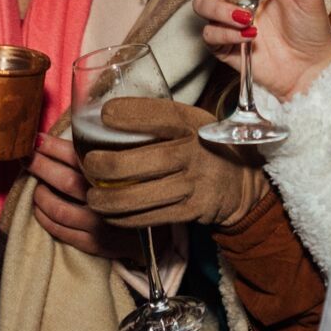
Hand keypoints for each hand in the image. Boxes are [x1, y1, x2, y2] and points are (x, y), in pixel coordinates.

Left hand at [30, 131, 137, 259]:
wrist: (164, 229)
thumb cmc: (146, 186)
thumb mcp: (136, 158)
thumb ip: (112, 144)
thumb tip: (79, 125)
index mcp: (117, 172)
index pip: (77, 155)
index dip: (52, 146)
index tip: (36, 140)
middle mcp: (108, 198)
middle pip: (63, 180)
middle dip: (39, 166)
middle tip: (27, 157)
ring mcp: (101, 223)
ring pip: (57, 208)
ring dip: (39, 194)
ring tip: (35, 183)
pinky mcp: (95, 244)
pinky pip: (60, 231)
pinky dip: (44, 218)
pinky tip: (41, 208)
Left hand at [83, 97, 266, 228]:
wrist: (241, 183)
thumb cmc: (205, 146)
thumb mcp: (193, 122)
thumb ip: (160, 118)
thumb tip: (107, 112)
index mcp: (193, 123)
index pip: (160, 115)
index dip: (129, 114)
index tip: (104, 115)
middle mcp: (195, 152)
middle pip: (145, 161)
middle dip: (108, 165)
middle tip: (89, 165)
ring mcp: (194, 184)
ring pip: (143, 195)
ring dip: (109, 198)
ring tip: (92, 196)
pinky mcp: (192, 211)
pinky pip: (150, 217)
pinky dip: (123, 218)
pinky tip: (109, 213)